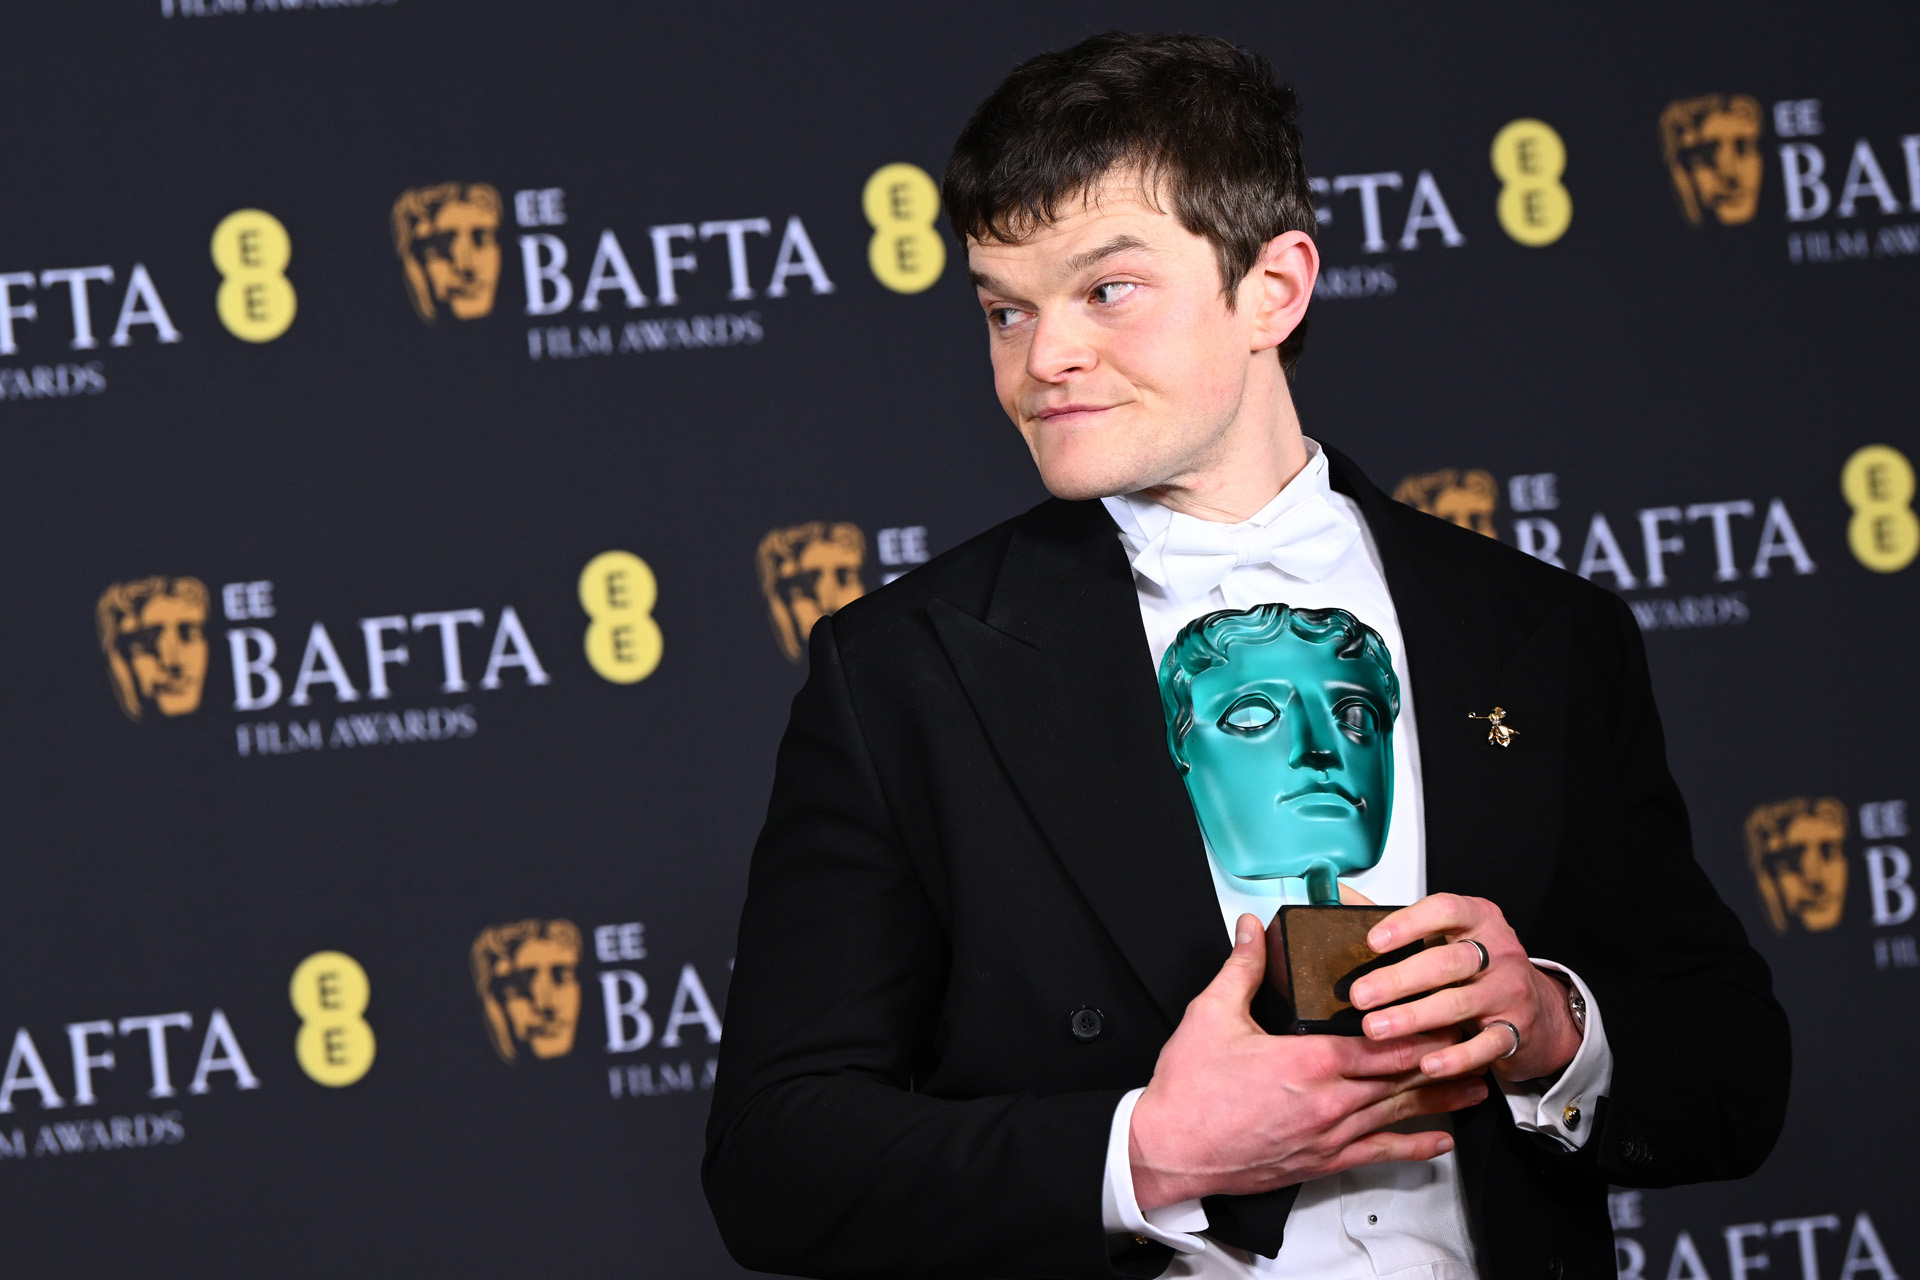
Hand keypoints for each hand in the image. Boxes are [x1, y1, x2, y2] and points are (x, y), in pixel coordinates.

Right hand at [1128, 914, 1487, 1210]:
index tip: (1449, 1010)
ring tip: (1476, 1085)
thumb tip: (1252, 931)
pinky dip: (1414, 1147)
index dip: (1423, 1026)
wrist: (1170, 1150)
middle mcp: (1329, 1100)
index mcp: (1309, 1059)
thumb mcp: (1210, 1015)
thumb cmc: (1189, 1092)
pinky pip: (1380, 1154)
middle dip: (1443, 1057)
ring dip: (1441, 1098)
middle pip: (1403, 1076)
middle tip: (1475, 1041)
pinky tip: (1438, 1140)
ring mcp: (1329, 1135)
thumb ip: (1241, 969)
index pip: (1384, 1041)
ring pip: (1399, 1113)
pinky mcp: (1321, 1161)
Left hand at [1349, 893, 1581, 1083]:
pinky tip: (1427, 1063)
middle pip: (1446, 962)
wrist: (1541, 1011)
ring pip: (1458, 1003)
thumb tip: (1341, 894)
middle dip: (1398, 979)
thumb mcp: (1449, 935)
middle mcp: (1499, 952)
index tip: (1372, 942)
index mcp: (1479, 919)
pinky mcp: (1516, 1030)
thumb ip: (1398, 919)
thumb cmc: (1481, 968)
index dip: (1408, 924)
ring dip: (1412, 1017)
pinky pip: (1484, 1045)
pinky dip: (1454, 1057)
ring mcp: (1509, 992)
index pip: (1446, 910)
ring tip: (1375, 1028)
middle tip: (1359, 995)